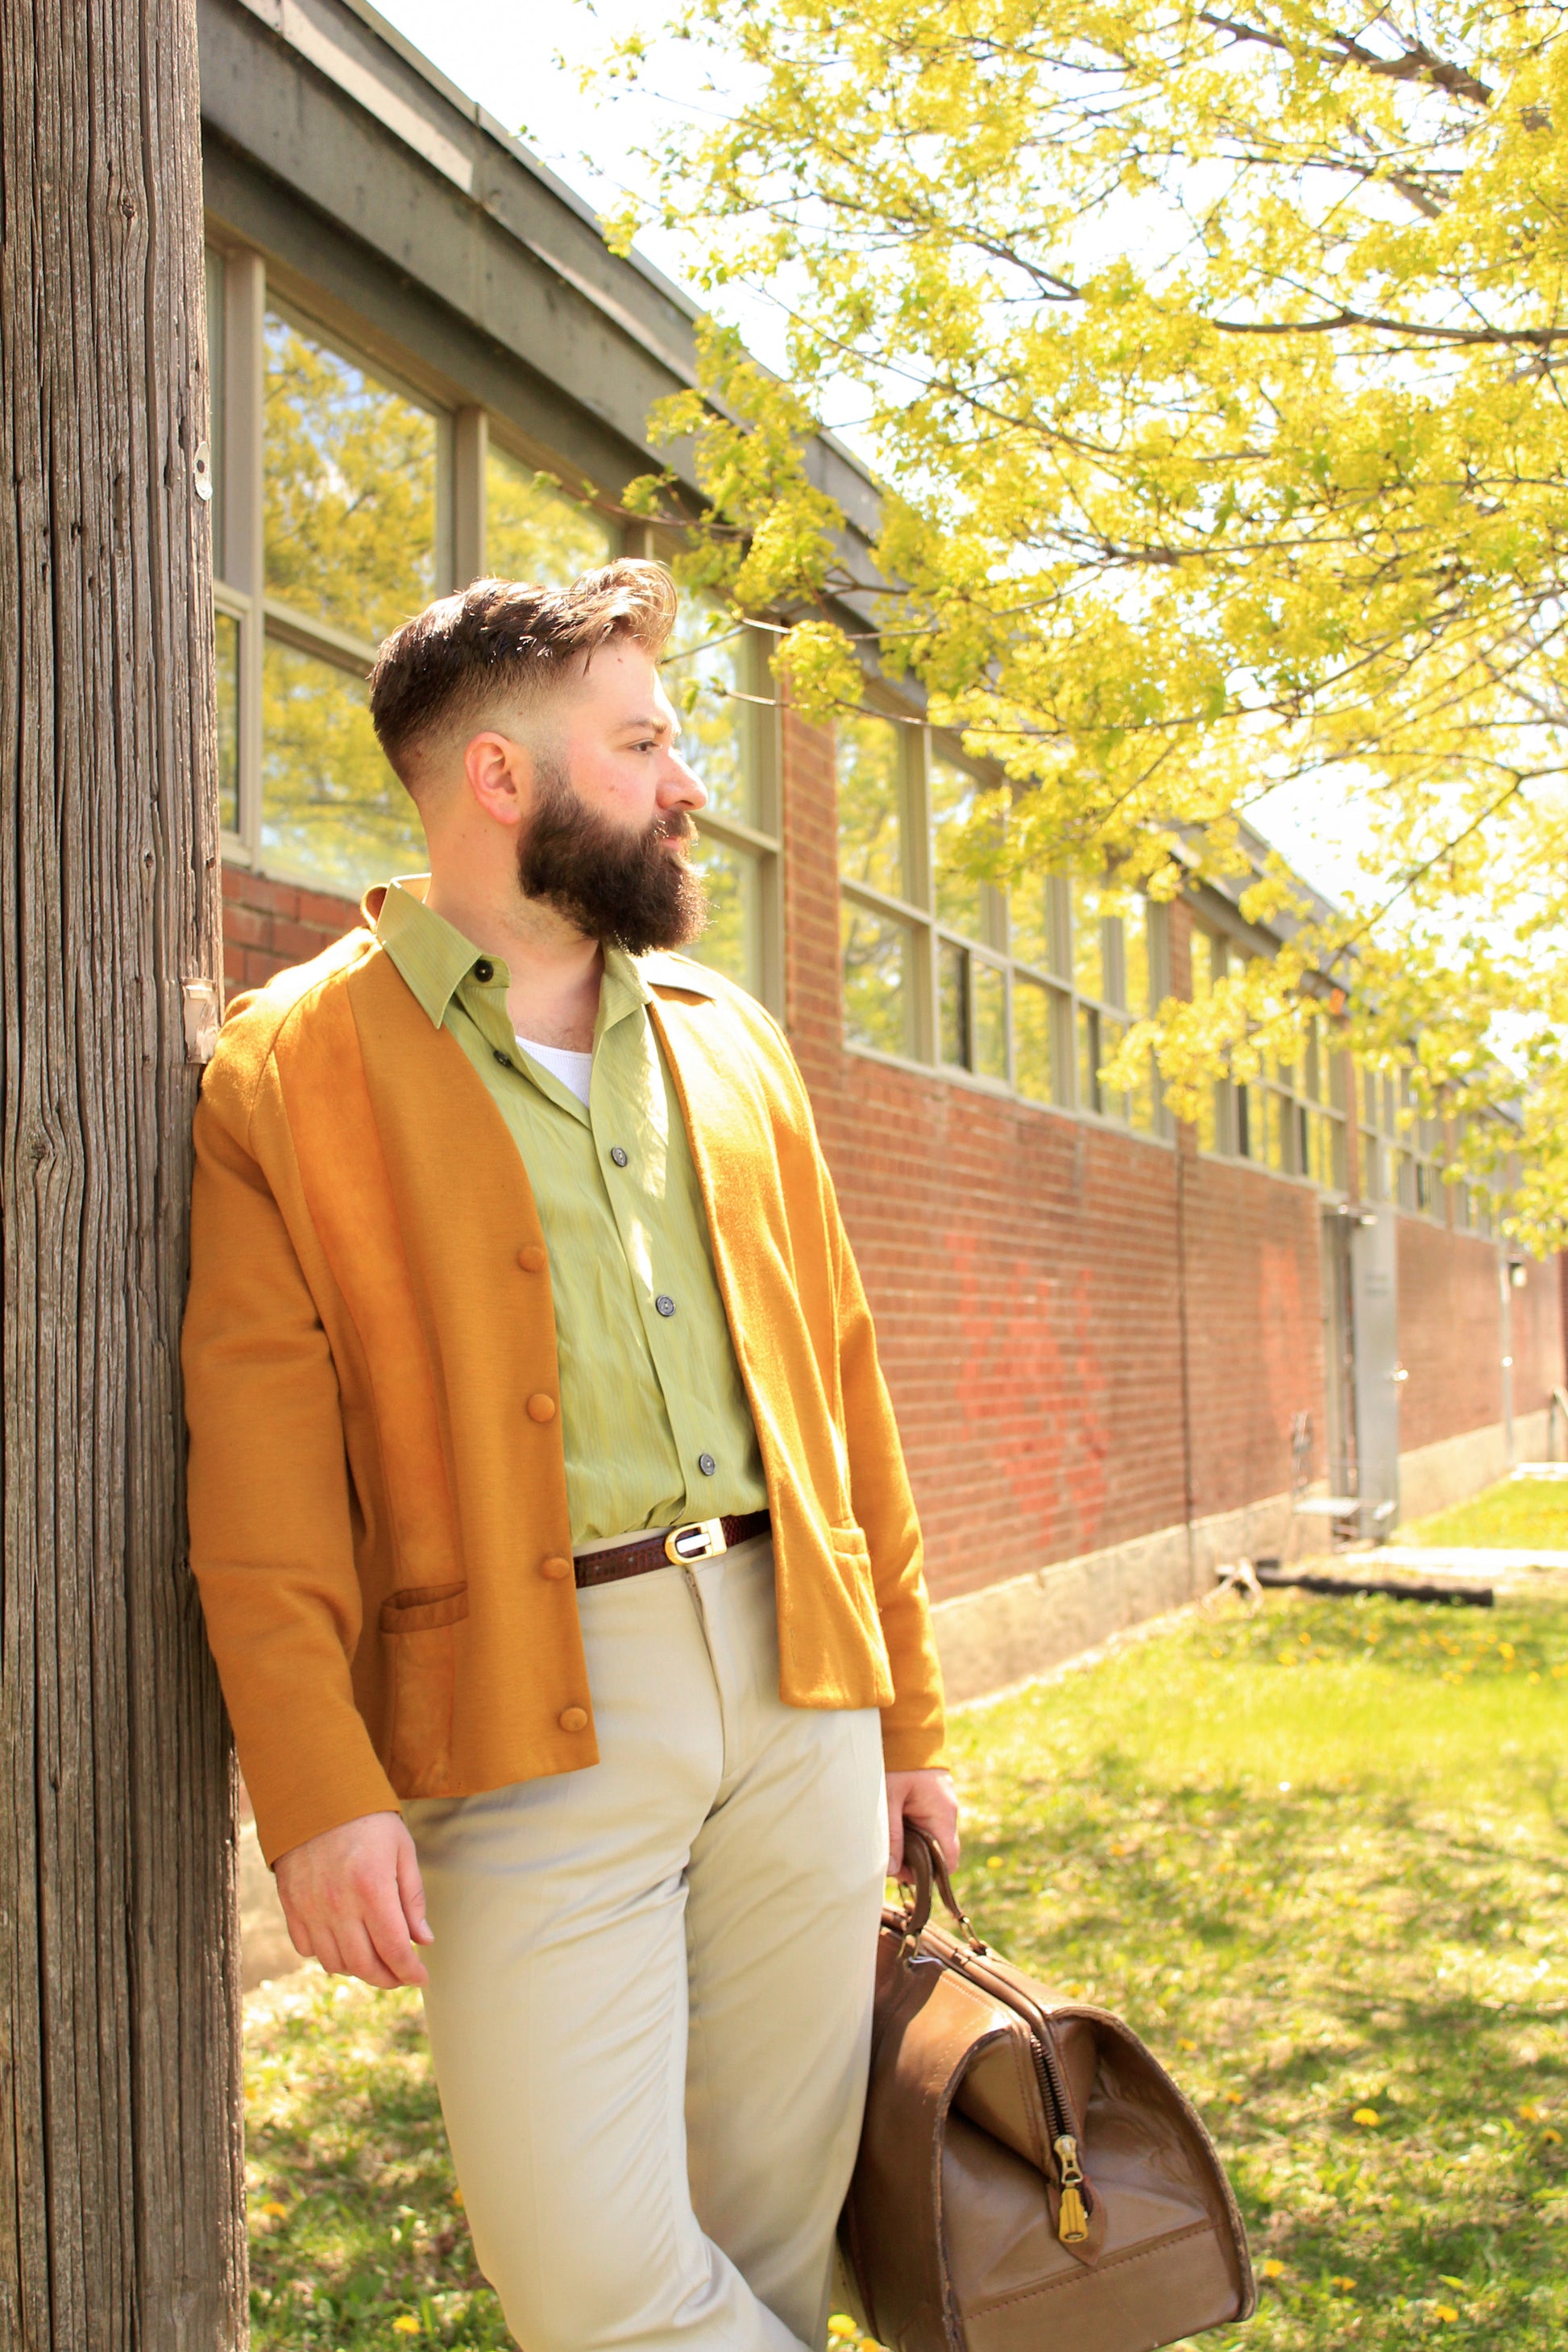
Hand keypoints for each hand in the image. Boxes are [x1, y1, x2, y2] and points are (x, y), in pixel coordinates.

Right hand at [273, 1810, 433, 1989]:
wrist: (316, 1795)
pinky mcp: (291, 1906)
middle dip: (387, 1978)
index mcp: (372, 1889)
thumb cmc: (368, 1820)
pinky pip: (307, 1949)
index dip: (410, 1971)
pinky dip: (327, 1954)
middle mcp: (339, 1905)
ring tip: (374, 1958)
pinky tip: (344, 1941)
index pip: (394, 1949)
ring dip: (358, 1969)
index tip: (421, 1978)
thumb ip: (413, 1898)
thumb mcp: (402, 1850)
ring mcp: (311, 1908)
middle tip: (401, 1975)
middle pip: (364, 1965)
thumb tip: (424, 1940)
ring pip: (334, 1963)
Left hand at [885, 1768, 959, 1882]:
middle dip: (914, 1862)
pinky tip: (892, 1825)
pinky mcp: (932, 1800)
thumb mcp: (889, 1799)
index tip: (902, 1873)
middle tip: (887, 1857)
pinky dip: (910, 1831)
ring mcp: (941, 1806)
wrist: (906, 1728)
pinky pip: (925, 1825)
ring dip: (910, 1846)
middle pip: (938, 1854)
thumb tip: (892, 1871)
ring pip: (930, 1840)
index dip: (929, 1875)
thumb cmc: (898, 1762)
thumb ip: (891, 1835)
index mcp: (942, 1815)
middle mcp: (947, 1813)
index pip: (948, 1862)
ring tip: (887, 1838)